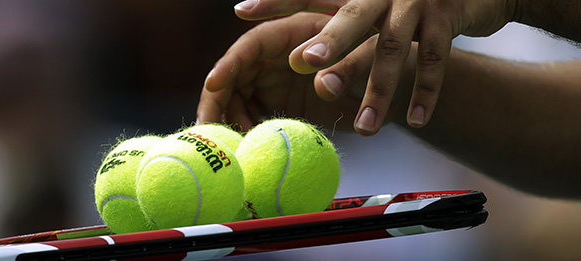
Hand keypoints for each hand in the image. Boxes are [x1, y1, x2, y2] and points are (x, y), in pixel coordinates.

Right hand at [196, 13, 366, 131]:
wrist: (389, 84)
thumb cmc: (381, 60)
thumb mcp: (367, 59)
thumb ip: (346, 68)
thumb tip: (324, 85)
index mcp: (294, 32)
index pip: (252, 44)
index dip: (230, 62)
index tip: (214, 83)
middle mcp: (276, 54)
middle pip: (234, 73)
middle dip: (217, 100)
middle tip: (209, 130)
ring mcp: (274, 77)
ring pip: (237, 96)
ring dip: (229, 119)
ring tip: (235, 145)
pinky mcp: (277, 99)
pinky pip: (250, 113)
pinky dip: (245, 129)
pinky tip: (246, 147)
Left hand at [232, 0, 516, 134]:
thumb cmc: (401, 11)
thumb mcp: (367, 19)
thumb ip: (335, 36)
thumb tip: (295, 62)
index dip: (277, 1)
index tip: (242, 10)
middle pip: (352, 15)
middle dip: (329, 40)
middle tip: (304, 63)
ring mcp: (414, 2)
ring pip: (394, 48)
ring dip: (378, 90)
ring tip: (364, 128)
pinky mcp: (446, 16)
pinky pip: (437, 59)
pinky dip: (426, 92)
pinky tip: (416, 122)